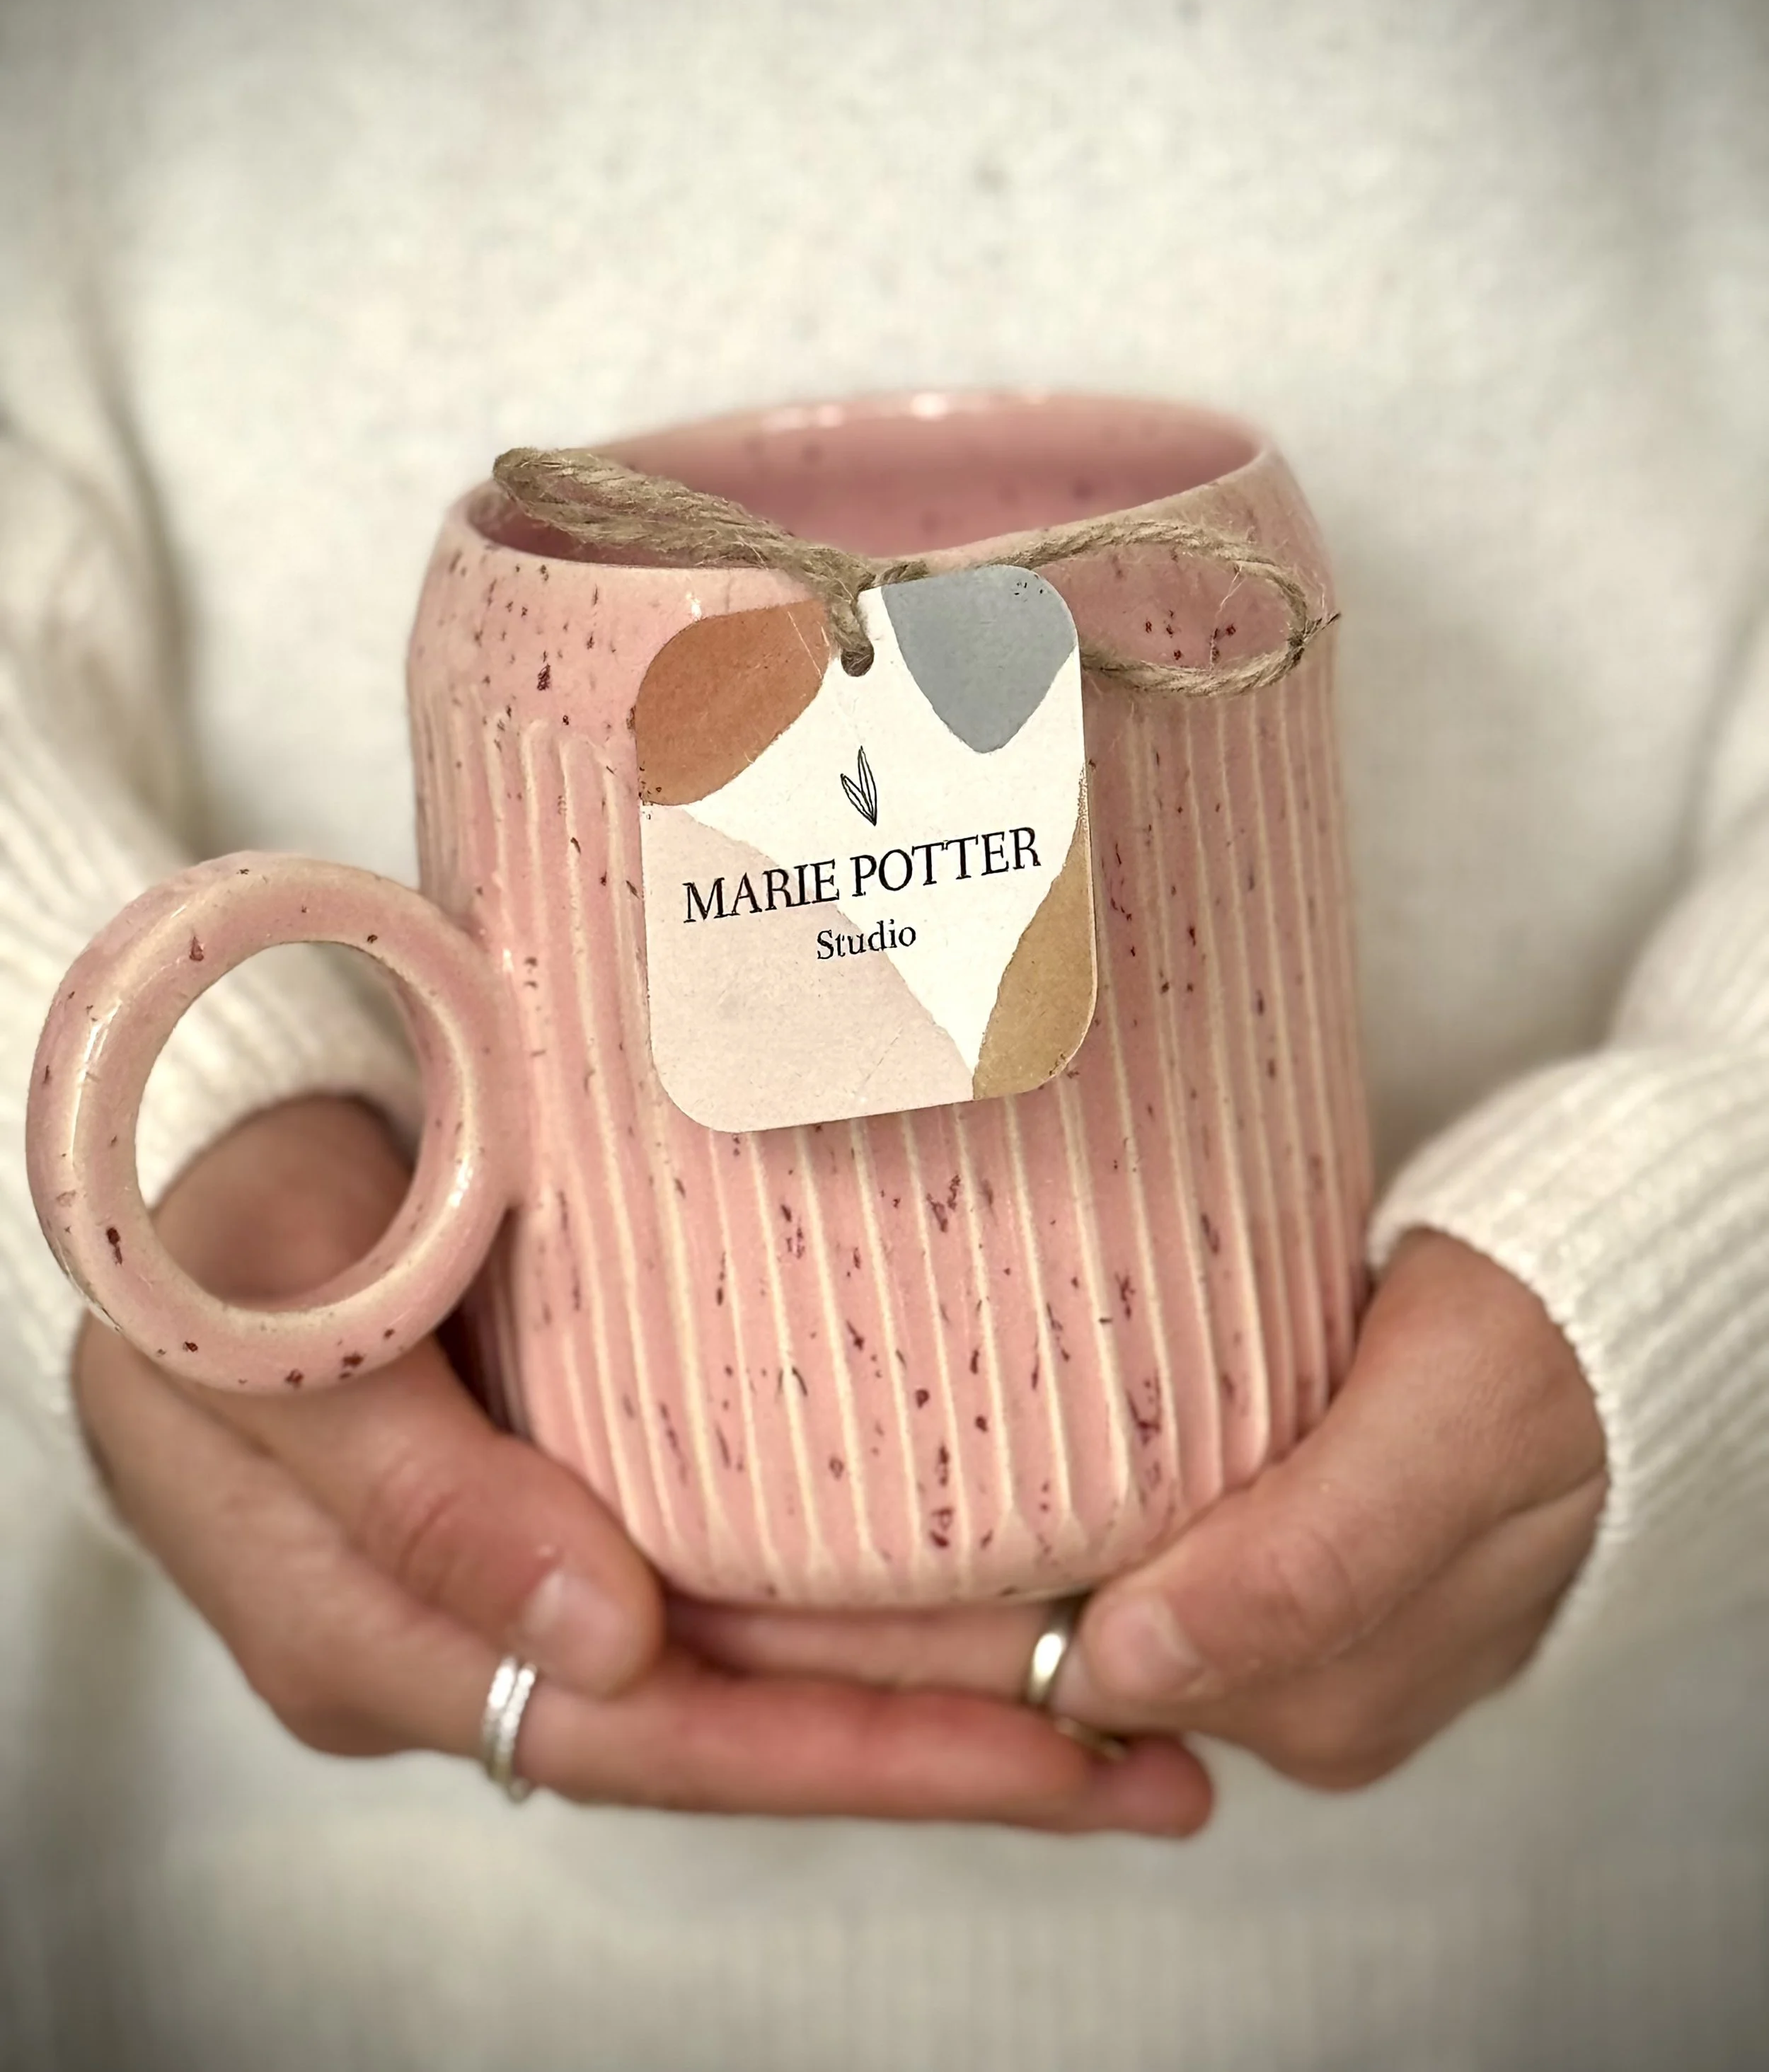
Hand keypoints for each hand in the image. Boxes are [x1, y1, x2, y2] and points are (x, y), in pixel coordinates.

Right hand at [76, 1095, 1208, 1832]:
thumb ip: (418, 1490)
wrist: (201, 1137)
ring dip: (932, 1703)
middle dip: (940, 1758)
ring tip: (1134, 1719)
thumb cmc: (223, 1221)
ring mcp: (519, 1583)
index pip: (646, 1735)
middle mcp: (461, 1644)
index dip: (844, 1745)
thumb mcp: (273, 1332)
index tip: (1038, 1744)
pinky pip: (732, 1592)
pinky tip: (996, 1609)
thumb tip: (606, 1645)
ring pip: (747, 1677)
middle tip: (1159, 1764)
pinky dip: (863, 1613)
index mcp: (372, 1633)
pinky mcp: (565, 1509)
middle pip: (729, 1736)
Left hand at [675, 1231, 1608, 1791]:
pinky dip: (987, 1533)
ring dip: (905, 1577)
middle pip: (1020, 1666)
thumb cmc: (1550, 1348)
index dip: (881, 1641)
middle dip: (852, 1625)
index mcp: (1308, 1683)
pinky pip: (1088, 1567)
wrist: (1607, 1312)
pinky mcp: (1244, 1567)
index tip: (731, 1593)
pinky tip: (888, 1488)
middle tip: (686, 1556)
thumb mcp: (1458, 1422)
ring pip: (1037, 1624)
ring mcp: (1251, 1636)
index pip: (1047, 1676)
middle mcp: (1262, 1687)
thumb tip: (1132, 1671)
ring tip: (740, 1519)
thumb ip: (1315, 1557)